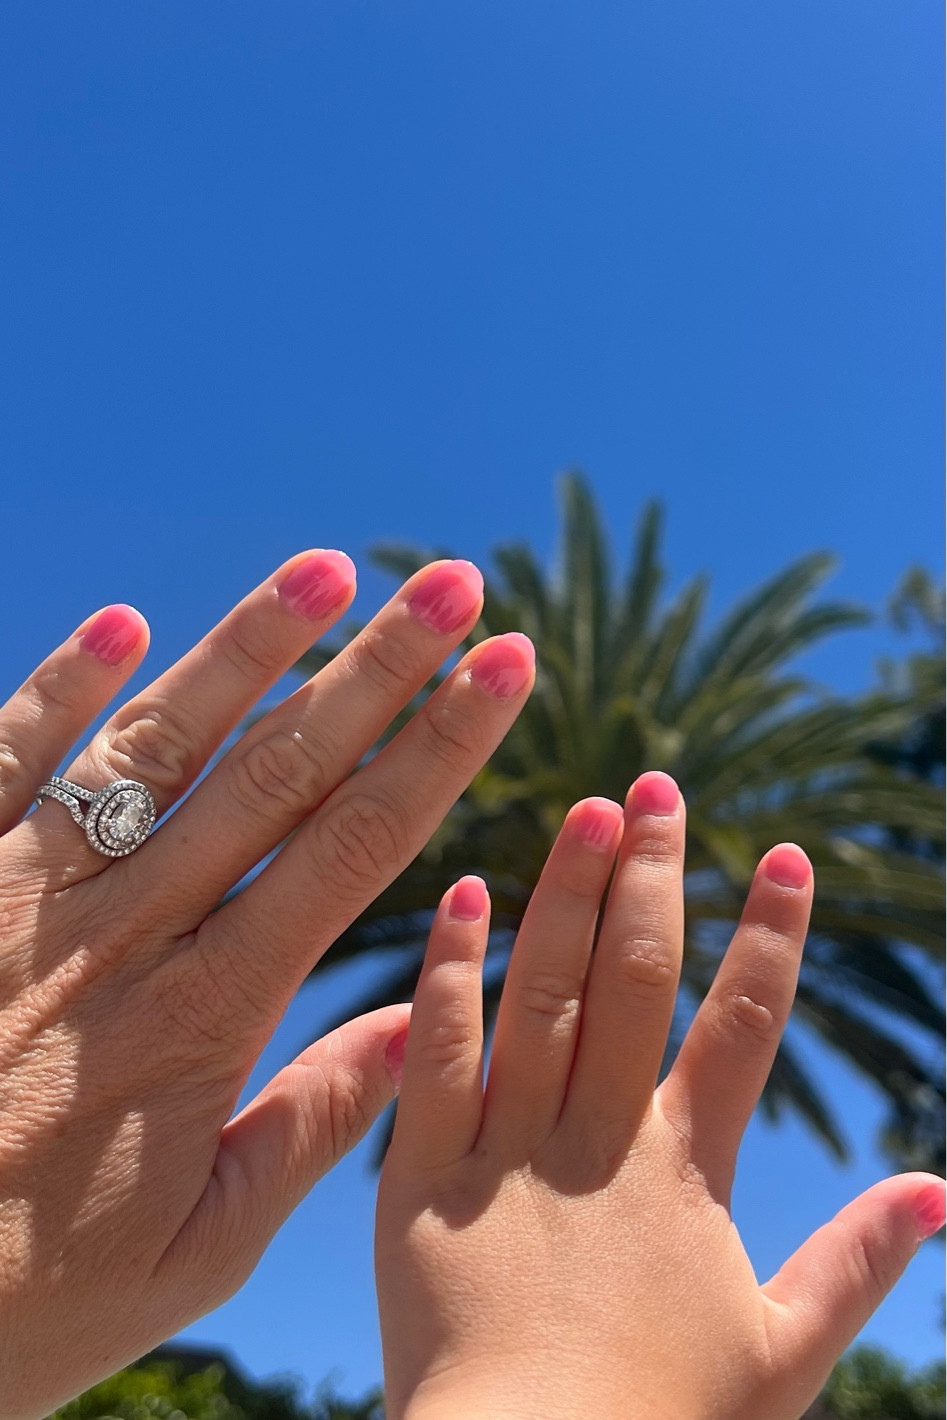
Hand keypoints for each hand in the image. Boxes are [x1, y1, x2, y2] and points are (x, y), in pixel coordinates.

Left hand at [0, 551, 534, 1419]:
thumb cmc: (20, 1297)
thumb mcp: (190, 1253)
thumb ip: (308, 1130)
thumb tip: (410, 1025)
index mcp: (206, 1015)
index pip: (355, 845)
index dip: (442, 746)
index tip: (506, 668)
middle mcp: (127, 935)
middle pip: (279, 772)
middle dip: (380, 669)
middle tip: (456, 584)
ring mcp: (24, 897)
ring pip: (157, 749)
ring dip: (245, 651)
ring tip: (325, 568)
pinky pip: (2, 767)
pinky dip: (60, 693)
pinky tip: (123, 623)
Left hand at [376, 774, 944, 1419]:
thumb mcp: (781, 1354)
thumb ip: (856, 1266)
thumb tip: (942, 1191)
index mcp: (687, 1171)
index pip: (743, 1026)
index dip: (770, 936)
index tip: (784, 854)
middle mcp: (602, 1136)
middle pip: (637, 977)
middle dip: (655, 875)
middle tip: (660, 784)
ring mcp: (510, 1146)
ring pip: (546, 990)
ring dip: (569, 892)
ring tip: (591, 808)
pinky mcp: (423, 1169)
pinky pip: (441, 1050)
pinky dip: (451, 967)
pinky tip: (462, 891)